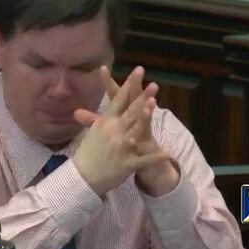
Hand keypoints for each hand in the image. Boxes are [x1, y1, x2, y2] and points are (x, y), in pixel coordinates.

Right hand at [72, 71, 167, 195]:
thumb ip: (96, 119)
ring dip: (145, 117)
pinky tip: (167, 152)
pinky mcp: (126, 163)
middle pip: (130, 111)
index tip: (139, 70)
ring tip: (155, 105)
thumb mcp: (93, 133)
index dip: (129, 84)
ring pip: (135, 130)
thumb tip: (90, 107)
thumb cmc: (88, 153)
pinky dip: (155, 157)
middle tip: (154, 84)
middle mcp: (113, 132)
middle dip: (142, 97)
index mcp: (106, 123)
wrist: (82, 177)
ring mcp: (120, 147)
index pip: (119, 99)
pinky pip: (143, 160)